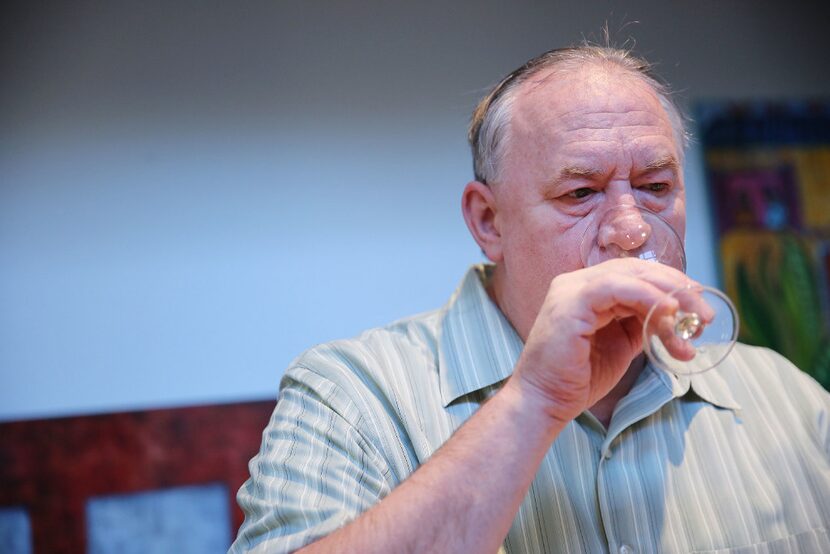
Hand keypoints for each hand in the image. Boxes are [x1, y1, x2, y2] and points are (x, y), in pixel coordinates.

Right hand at [508, 258, 695, 423]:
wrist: (545, 402)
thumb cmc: (577, 380)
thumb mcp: (620, 345)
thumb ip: (640, 324)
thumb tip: (673, 317)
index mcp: (586, 291)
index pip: (635, 274)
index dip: (670, 286)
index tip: (698, 308)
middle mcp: (576, 283)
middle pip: (637, 269)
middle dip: (677, 288)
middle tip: (705, 314)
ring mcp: (571, 289)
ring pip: (632, 275)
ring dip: (670, 295)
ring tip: (695, 320)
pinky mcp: (571, 302)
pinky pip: (617, 288)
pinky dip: (648, 297)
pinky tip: (669, 314)